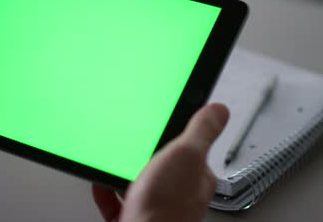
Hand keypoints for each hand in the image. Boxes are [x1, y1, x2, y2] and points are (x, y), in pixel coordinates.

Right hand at [92, 103, 228, 221]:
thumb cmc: (166, 209)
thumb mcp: (186, 155)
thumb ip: (201, 132)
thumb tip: (219, 110)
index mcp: (196, 179)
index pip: (193, 150)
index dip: (180, 135)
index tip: (167, 121)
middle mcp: (179, 196)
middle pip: (164, 166)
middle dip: (148, 154)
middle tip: (136, 143)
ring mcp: (155, 208)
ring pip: (140, 183)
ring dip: (126, 171)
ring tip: (117, 161)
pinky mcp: (133, 218)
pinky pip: (117, 201)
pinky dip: (108, 190)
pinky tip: (102, 183)